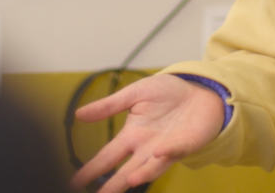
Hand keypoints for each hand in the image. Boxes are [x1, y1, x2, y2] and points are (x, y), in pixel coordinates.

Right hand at [70, 74, 224, 192]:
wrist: (199, 90)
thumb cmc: (167, 93)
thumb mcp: (134, 94)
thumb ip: (109, 106)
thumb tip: (78, 114)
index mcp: (132, 136)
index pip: (107, 156)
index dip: (92, 169)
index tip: (75, 182)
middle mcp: (146, 148)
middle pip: (126, 171)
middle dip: (113, 185)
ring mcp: (166, 149)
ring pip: (151, 168)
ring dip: (142, 174)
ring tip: (130, 181)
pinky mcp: (186, 144)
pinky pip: (177, 149)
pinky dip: (168, 152)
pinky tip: (158, 152)